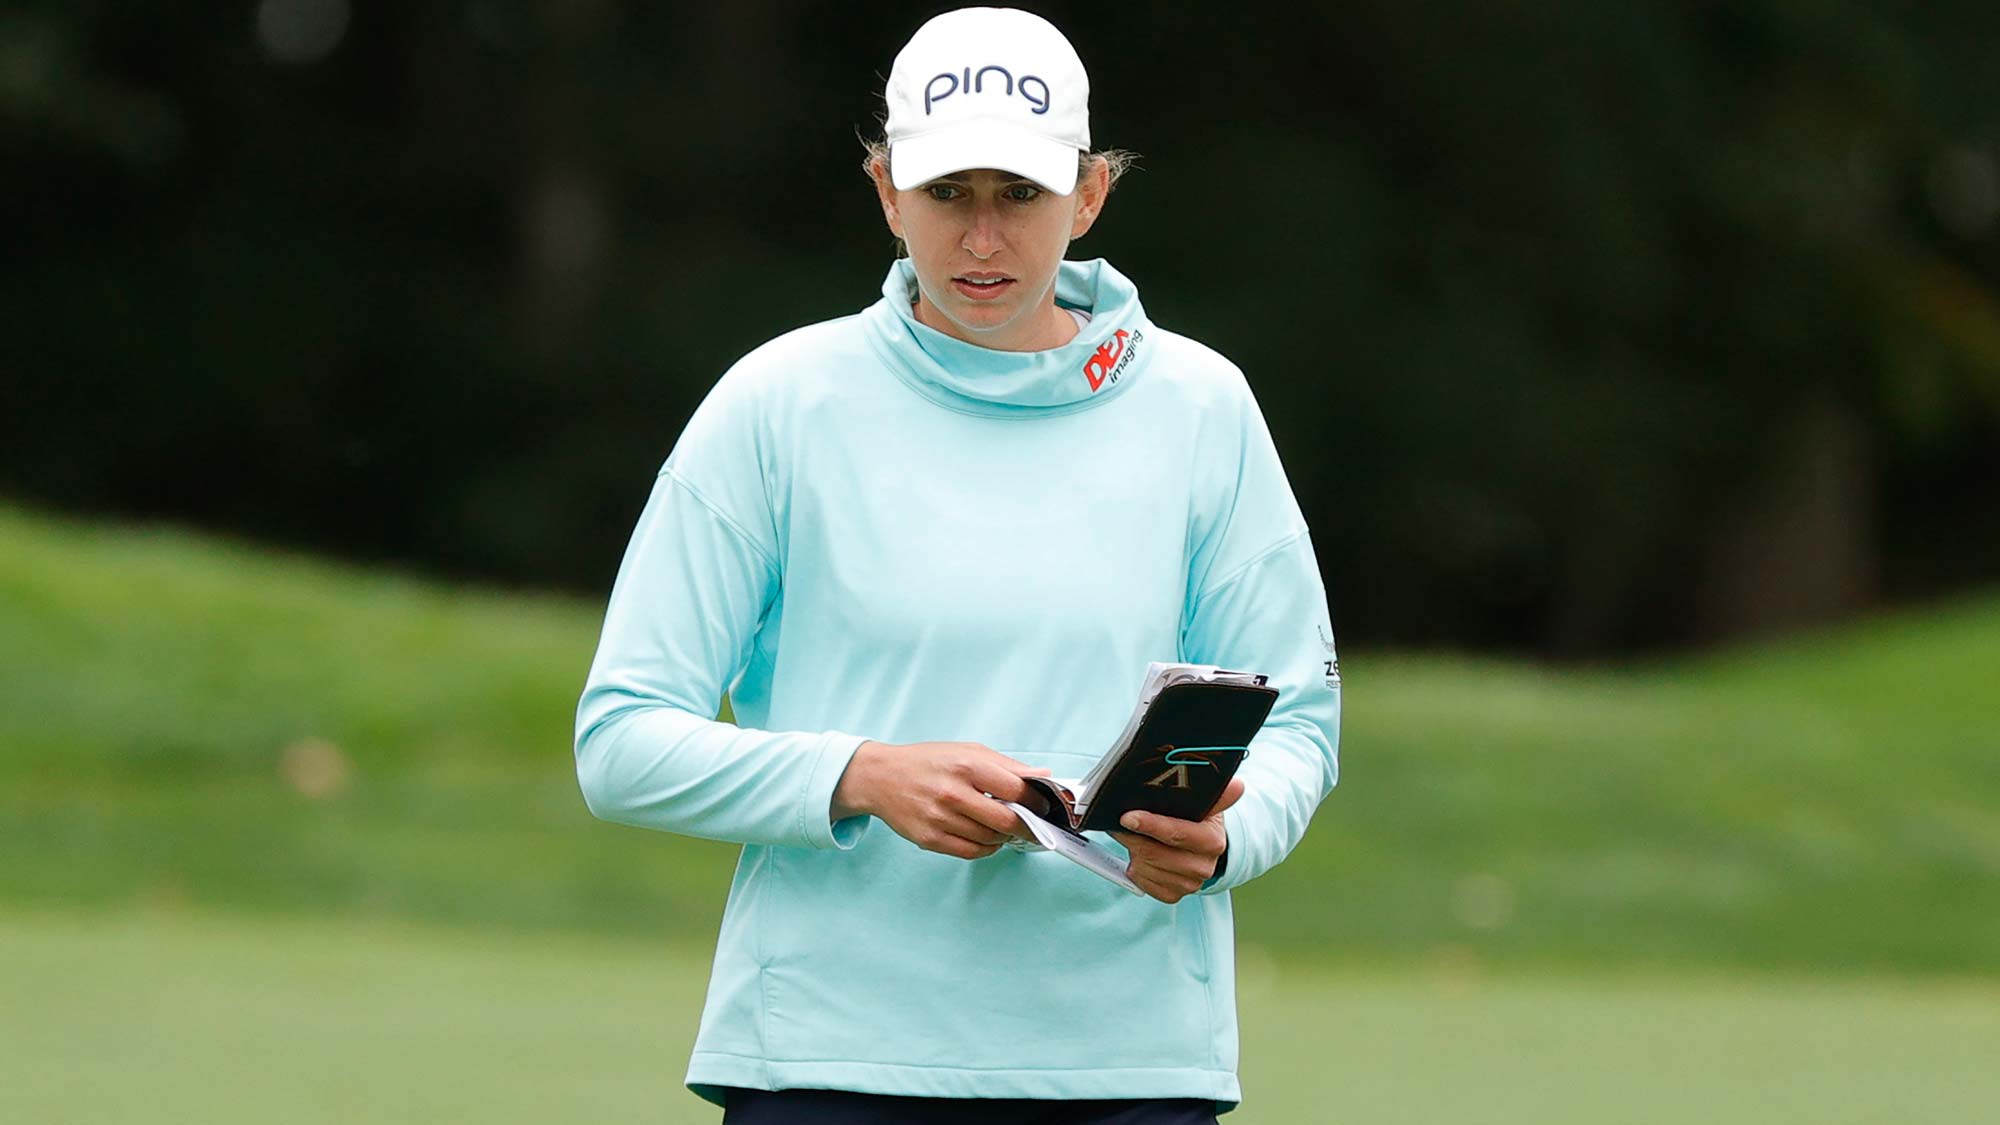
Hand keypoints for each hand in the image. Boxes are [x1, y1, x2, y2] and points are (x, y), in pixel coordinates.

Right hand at [831, 740, 1050, 859]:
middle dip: (1027, 826)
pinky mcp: (930, 839)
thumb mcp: (967, 751)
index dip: (1036, 800)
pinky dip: (987, 847)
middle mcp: (952, 793)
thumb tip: (1042, 776)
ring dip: (1004, 836)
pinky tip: (987, 836)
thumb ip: (1006, 765)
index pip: (1015, 789)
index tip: (1043, 805)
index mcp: (966, 766)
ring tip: (1004, 825)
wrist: (881, 777)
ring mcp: (940, 819)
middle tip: (1033, 825)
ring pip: (990, 839)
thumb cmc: (927, 762)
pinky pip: (971, 852)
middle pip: (1006, 820)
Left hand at [1109, 776, 1244, 903]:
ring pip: (1146, 868)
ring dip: (1132, 851)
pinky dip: (1135, 869)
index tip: (1128, 817)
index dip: (1151, 825)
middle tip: (1119, 821)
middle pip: (1155, 854)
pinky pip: (1143, 883)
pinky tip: (1140, 856)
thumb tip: (1237, 786)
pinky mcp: (1174, 895)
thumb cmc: (1197, 819)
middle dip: (1133, 837)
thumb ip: (1218, 794)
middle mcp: (1204, 867)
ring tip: (1132, 836)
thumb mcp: (1206, 804)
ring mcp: (1189, 884)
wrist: (1200, 846)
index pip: (1177, 834)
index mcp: (1213, 841)